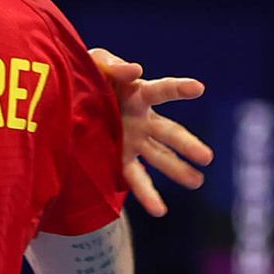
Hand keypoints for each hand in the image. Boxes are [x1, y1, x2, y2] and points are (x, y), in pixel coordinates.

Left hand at [90, 47, 213, 217]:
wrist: (66, 97)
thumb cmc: (87, 75)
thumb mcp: (95, 63)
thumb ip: (114, 65)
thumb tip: (137, 70)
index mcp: (138, 95)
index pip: (162, 91)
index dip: (178, 89)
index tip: (197, 88)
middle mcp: (141, 120)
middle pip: (168, 132)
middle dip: (187, 145)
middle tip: (207, 157)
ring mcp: (133, 141)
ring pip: (159, 158)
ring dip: (177, 170)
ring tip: (197, 182)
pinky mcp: (119, 159)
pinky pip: (135, 178)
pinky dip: (148, 195)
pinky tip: (160, 210)